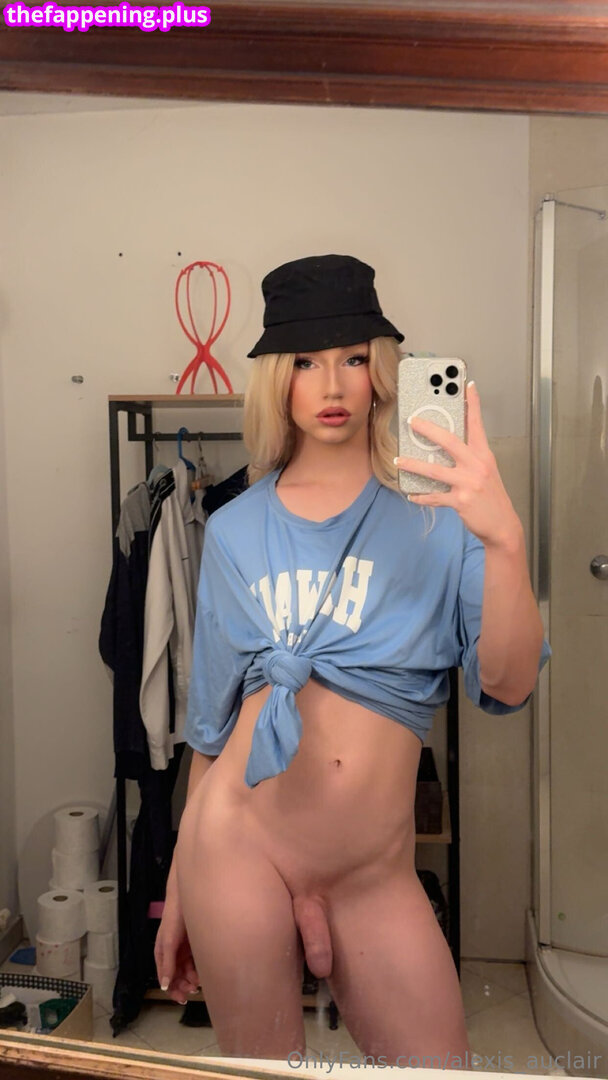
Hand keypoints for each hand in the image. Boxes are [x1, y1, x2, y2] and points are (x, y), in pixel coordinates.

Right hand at [154, 891, 200, 1004]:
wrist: (187, 898)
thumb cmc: (174, 918)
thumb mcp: (169, 942)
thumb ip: (167, 963)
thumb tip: (164, 986)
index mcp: (161, 953)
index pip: (165, 977)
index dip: (172, 989)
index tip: (181, 999)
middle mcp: (171, 953)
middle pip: (176, 976)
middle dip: (182, 986)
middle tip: (192, 991)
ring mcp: (182, 949)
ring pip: (186, 970)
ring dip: (191, 979)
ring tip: (198, 983)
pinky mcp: (193, 944)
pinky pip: (194, 961)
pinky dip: (197, 969)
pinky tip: (202, 973)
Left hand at [394, 382, 521, 548]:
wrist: (502, 525)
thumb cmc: (491, 496)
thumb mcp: (486, 471)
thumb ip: (470, 457)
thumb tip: (444, 447)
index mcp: (484, 455)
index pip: (477, 424)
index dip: (473, 404)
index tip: (467, 386)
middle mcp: (477, 465)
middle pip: (449, 441)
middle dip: (428, 429)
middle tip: (412, 421)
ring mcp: (468, 483)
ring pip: (435, 470)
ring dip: (413, 464)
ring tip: (398, 460)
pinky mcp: (461, 500)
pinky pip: (435, 496)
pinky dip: (421, 496)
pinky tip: (411, 494)